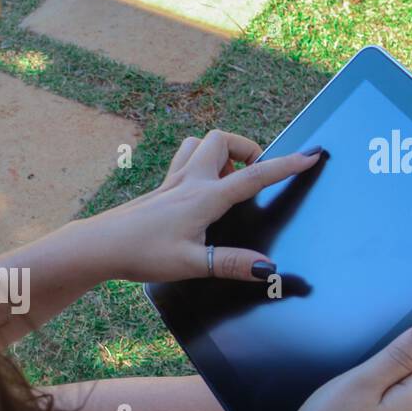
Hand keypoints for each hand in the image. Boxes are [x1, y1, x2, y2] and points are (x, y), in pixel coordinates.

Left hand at [80, 130, 323, 282]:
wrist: (100, 246)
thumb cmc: (142, 252)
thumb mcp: (192, 263)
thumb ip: (232, 264)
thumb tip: (268, 270)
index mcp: (204, 197)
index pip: (254, 175)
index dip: (286, 165)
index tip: (311, 154)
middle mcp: (189, 181)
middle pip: (222, 140)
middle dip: (246, 149)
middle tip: (253, 176)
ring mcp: (172, 182)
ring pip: (199, 145)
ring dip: (220, 153)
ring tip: (228, 182)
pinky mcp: (160, 189)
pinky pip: (184, 160)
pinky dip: (199, 165)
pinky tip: (199, 194)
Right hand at [276, 320, 411, 410]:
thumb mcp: (362, 382)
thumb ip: (400, 356)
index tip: (384, 339)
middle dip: (401, 354)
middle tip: (363, 363)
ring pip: (409, 382)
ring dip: (388, 370)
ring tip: (357, 380)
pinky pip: (397, 397)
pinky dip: (382, 387)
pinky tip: (357, 395)